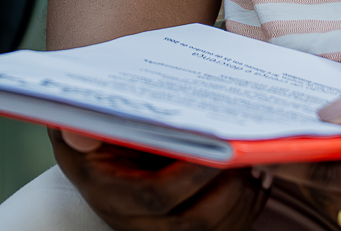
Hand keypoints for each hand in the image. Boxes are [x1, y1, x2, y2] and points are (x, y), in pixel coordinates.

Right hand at [50, 129, 269, 229]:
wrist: (102, 146)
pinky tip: (259, 180)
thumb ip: (84, 125)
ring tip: (260, 165)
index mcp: (110, 193)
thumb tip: (79, 132)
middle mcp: (134, 221)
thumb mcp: (84, 121)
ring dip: (242, 201)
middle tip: (252, 156)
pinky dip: (246, 210)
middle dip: (229, 192)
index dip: (194, 175)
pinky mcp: (181, 229)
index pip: (157, 196)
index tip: (225, 148)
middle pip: (192, 223)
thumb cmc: (101, 127)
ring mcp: (159, 230)